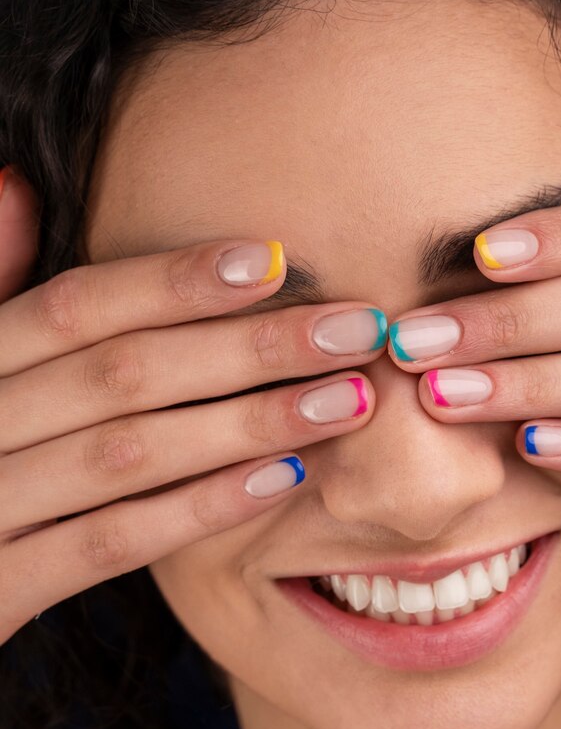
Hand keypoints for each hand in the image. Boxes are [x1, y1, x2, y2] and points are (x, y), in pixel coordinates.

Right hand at [0, 167, 384, 640]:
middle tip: (358, 330)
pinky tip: (284, 480)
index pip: (72, 307)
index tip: (273, 259)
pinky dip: (198, 509)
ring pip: (128, 453)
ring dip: (247, 422)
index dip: (171, 280)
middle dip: (247, 346)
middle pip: (122, 373)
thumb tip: (14, 183)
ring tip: (347, 400)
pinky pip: (109, 545)